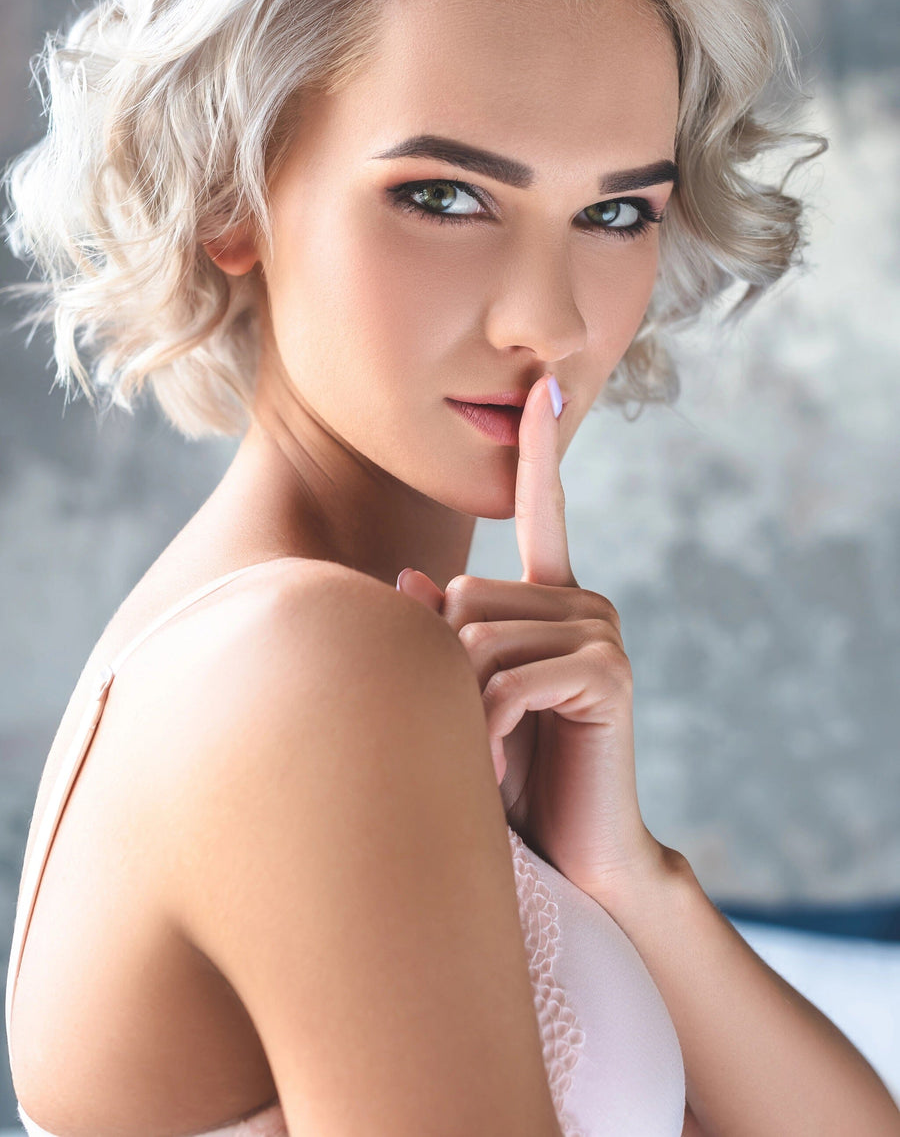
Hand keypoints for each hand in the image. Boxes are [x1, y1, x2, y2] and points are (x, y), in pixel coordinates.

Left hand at [396, 372, 668, 904]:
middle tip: (466, 728)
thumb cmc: (510, 775)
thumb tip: (406, 581)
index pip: (545, 508)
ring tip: (482, 751)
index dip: (542, 449)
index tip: (545, 389)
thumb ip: (438, 637)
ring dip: (460, 703)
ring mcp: (601, 632)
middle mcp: (583, 602)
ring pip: (476, 634)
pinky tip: (495, 760)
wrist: (572, 854)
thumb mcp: (463, 698)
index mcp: (552, 597)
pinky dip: (483, 725)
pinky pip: (508, 675)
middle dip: (446, 666)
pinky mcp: (606, 672)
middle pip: (466, 594)